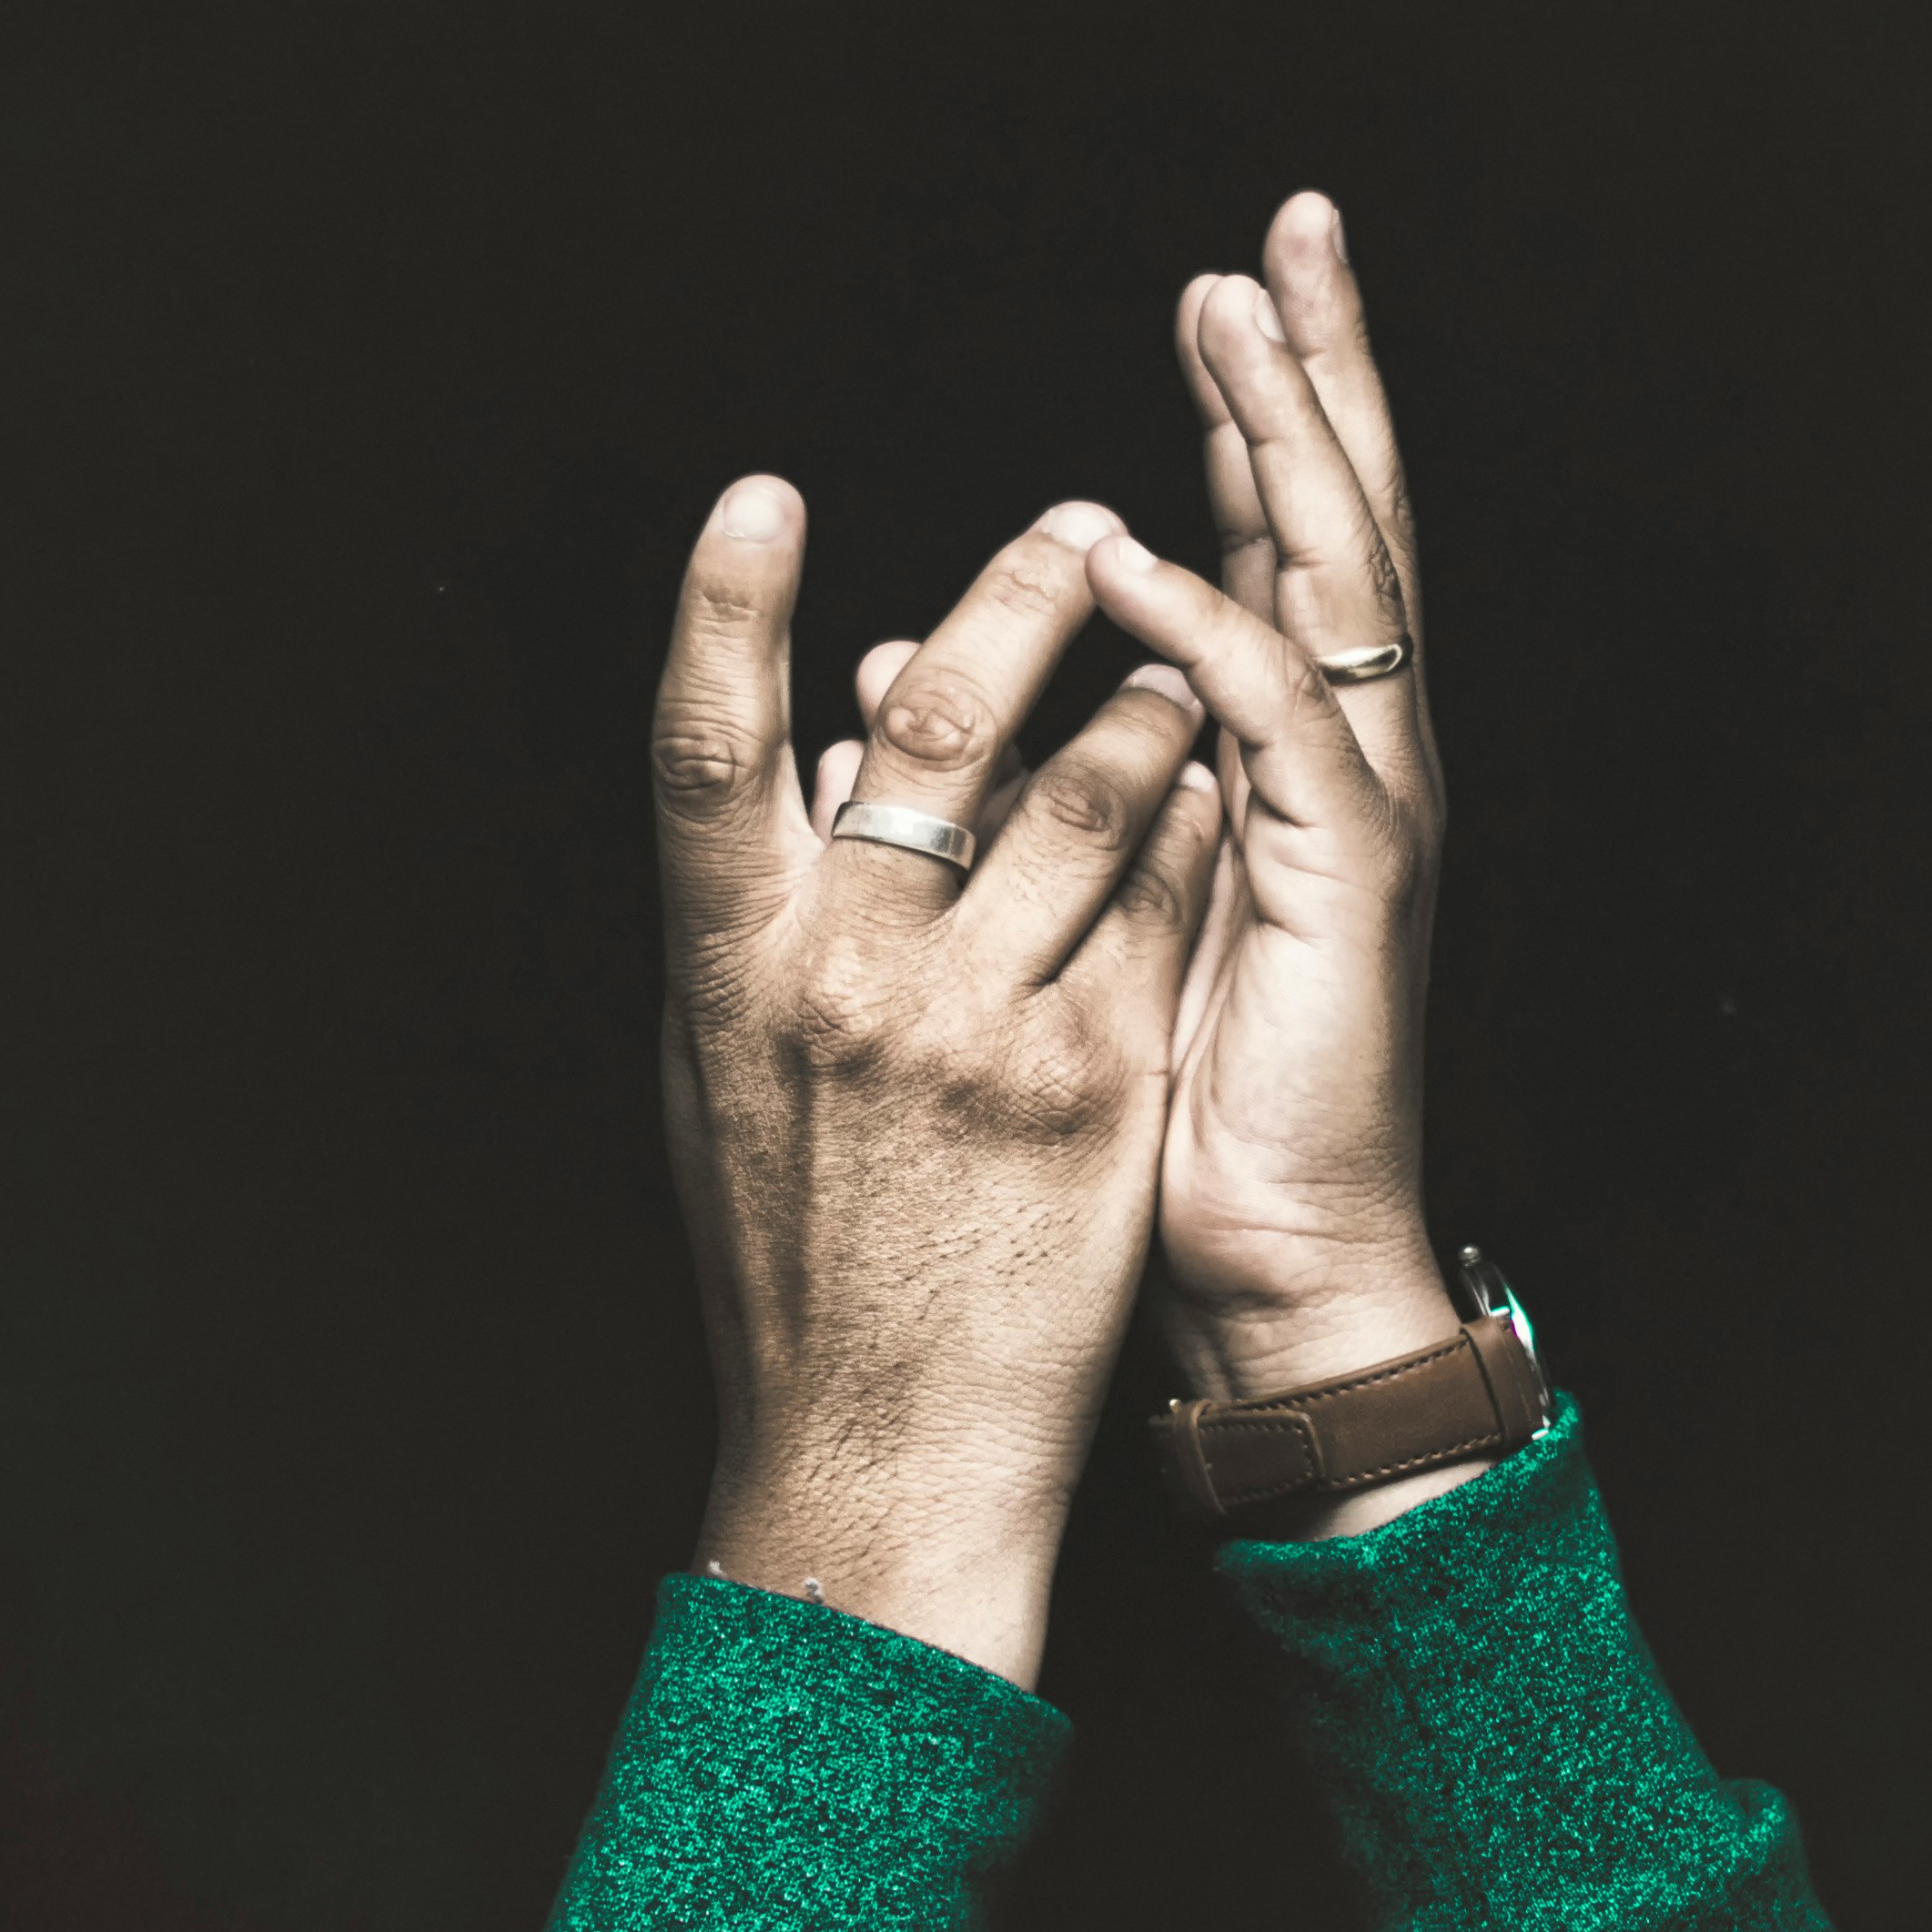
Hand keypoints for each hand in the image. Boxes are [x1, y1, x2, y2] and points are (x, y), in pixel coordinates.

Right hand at [652, 483, 1221, 1681]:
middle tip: (1080, 521)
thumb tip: (826, 744)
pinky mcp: (1097, 1081)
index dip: (723, 611)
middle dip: (1016, 598)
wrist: (884, 1437)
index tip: (759, 494)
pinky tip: (1226, 782)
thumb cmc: (792, 1243)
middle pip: (935, 734)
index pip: (705, 749)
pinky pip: (1165, 906)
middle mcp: (847, 980)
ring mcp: (980, 1029)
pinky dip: (1198, 823)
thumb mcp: (727, 1072)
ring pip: (1090, 799)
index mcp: (729, 966)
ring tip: (1184, 649)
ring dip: (1146, 696)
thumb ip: (768, 909)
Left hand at [1088, 195, 1472, 1534]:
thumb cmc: (1174, 1099)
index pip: (1282, 536)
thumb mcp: (1077, 900)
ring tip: (1231, 323)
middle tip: (1291, 227)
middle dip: (1318, 367)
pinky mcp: (1343, 880)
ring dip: (1282, 445)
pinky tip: (1142, 556)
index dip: (1261, 407)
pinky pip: (1283, 725)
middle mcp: (1352, 753)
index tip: (1230, 280)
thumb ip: (1006, 767)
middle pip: (1345, 516)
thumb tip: (883, 670)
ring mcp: (1362, 807)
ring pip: (1337, 584)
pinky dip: (1212, 632)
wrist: (1272, 1258)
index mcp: (1289, 750)